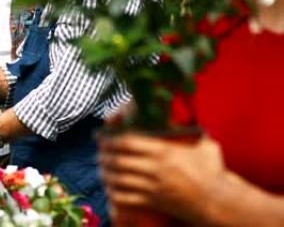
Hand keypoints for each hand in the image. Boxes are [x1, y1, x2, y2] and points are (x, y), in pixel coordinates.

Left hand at [99, 134, 226, 223]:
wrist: (218, 202)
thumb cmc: (212, 172)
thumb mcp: (205, 145)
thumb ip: (194, 131)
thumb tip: (188, 116)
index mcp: (163, 151)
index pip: (127, 142)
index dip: (111, 139)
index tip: (103, 137)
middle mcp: (154, 168)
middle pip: (118, 160)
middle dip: (104, 156)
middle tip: (100, 154)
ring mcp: (152, 186)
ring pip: (118, 179)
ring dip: (106, 174)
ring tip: (102, 170)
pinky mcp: (153, 202)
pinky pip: (126, 198)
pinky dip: (114, 194)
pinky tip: (110, 190)